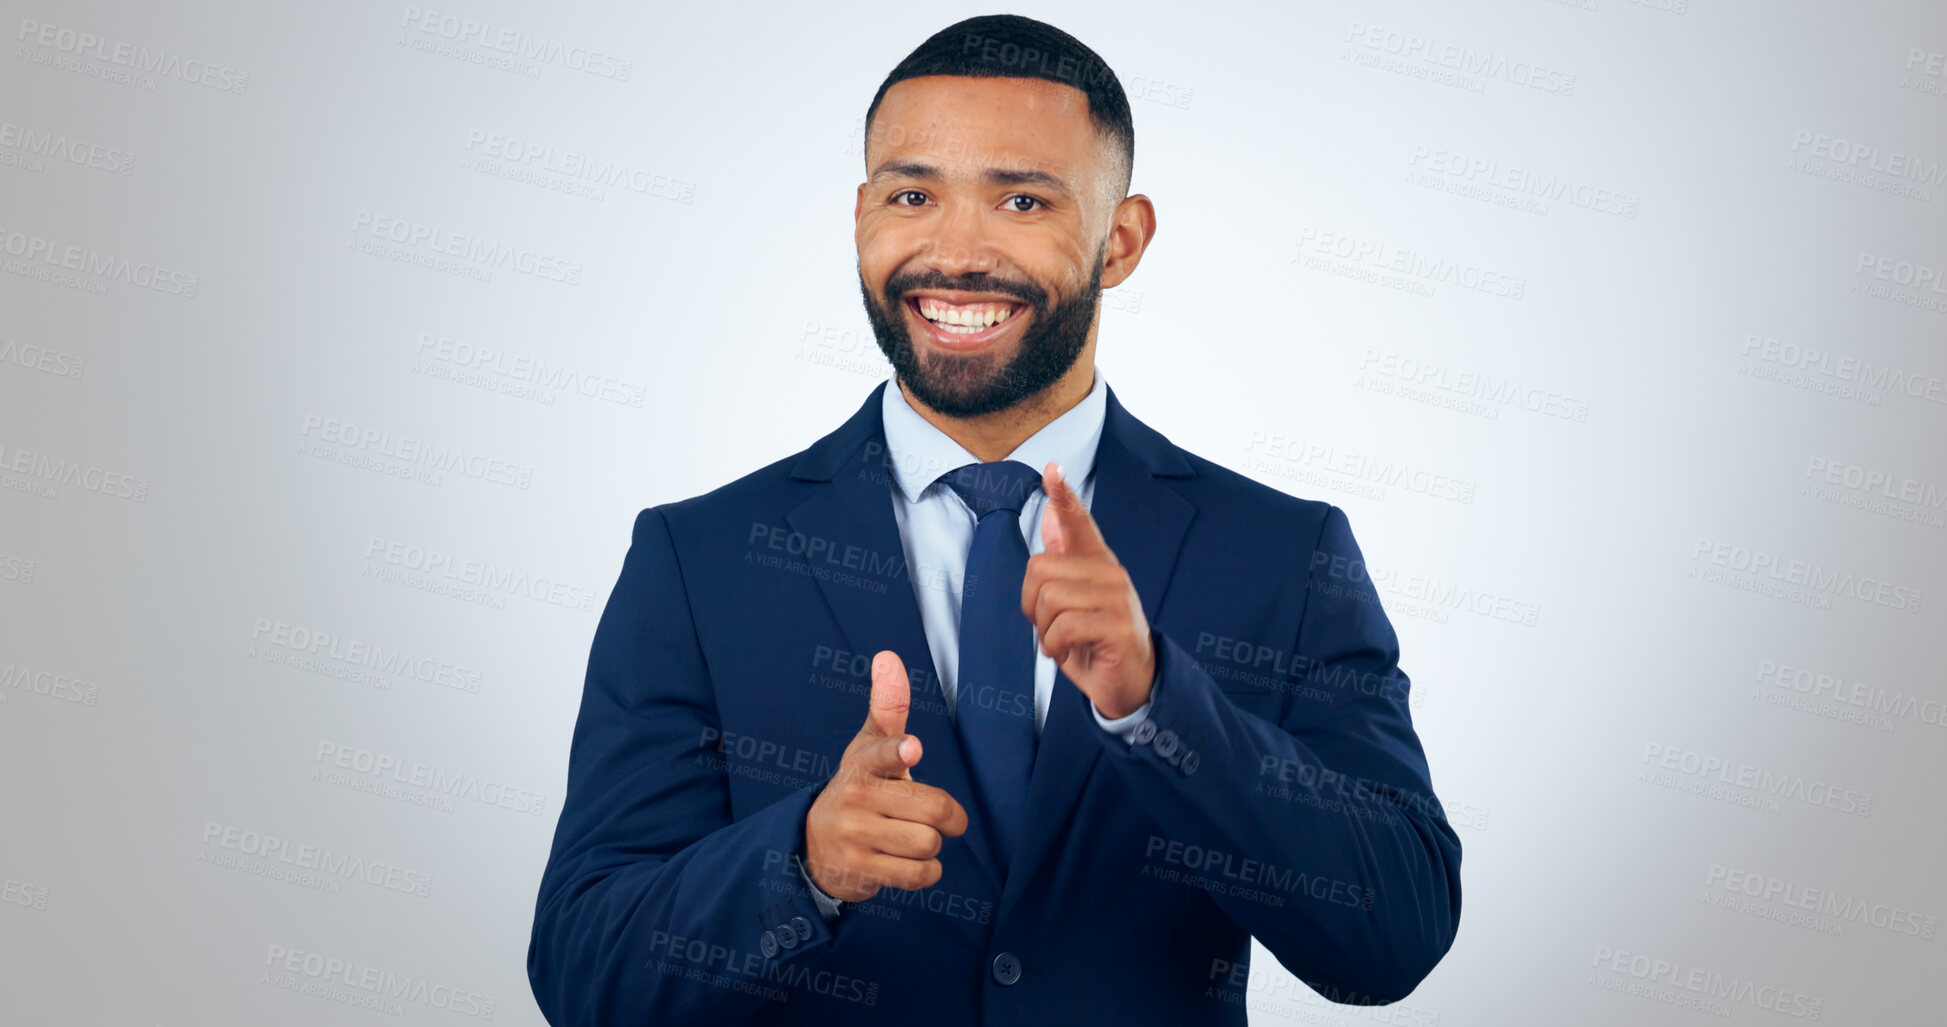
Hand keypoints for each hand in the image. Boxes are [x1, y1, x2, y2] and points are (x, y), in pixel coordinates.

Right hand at [803, 651, 969, 901]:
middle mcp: (856, 798)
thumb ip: (888, 707)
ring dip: (933, 845)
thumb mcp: (869, 747)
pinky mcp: (860, 872)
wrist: (815, 844)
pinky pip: (918, 875)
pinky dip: (928, 872)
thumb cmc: (860, 787)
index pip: (882, 754)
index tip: (913, 749)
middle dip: (947, 816)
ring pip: (927, 843)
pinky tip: (915, 862)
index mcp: (863, 764)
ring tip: (916, 838)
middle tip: (942, 817)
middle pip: (932, 809)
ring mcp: (855, 837)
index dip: (899, 752)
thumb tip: (888, 656)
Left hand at [1021, 460, 1154, 718]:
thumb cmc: (1094, 642)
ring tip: (1060, 642)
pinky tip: (1067, 653)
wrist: (1127, 684)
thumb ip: (1063, 562)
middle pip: (1039, 568)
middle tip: (1048, 627)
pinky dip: (1054, 647)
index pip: (1079, 520)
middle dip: (1030, 605)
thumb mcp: (1072, 602)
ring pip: (1049, 598)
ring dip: (1043, 630)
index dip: (1063, 495)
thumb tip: (1051, 518)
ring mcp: (1117, 598)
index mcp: (1096, 563)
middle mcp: (1110, 573)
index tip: (1051, 469)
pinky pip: (1064, 626)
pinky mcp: (1118, 626)